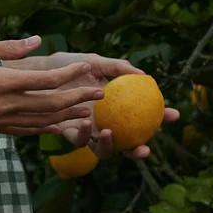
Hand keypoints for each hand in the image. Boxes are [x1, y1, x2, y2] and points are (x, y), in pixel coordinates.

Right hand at [0, 37, 106, 139]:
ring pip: (43, 121)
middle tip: (101, 92)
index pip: (45, 80)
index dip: (70, 75)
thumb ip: (8, 47)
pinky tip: (59, 126)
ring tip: (89, 110)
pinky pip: (27, 131)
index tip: (87, 67)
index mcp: (1, 82)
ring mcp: (0, 120)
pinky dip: (47, 129)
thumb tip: (37, 41)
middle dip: (79, 97)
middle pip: (51, 104)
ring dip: (68, 115)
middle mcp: (5, 105)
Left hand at [17, 49, 179, 161]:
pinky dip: (85, 135)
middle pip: (127, 142)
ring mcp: (86, 130)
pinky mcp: (67, 132)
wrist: (39, 70)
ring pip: (103, 150)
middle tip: (146, 148)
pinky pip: (79, 140)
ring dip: (111, 147)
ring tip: (111, 133)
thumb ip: (117, 67)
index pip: (142, 115)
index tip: (174, 114)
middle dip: (139, 150)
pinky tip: (87, 123)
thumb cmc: (68, 65)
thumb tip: (143, 75)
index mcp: (115, 106)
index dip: (160, 118)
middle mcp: (103, 121)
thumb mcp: (94, 62)